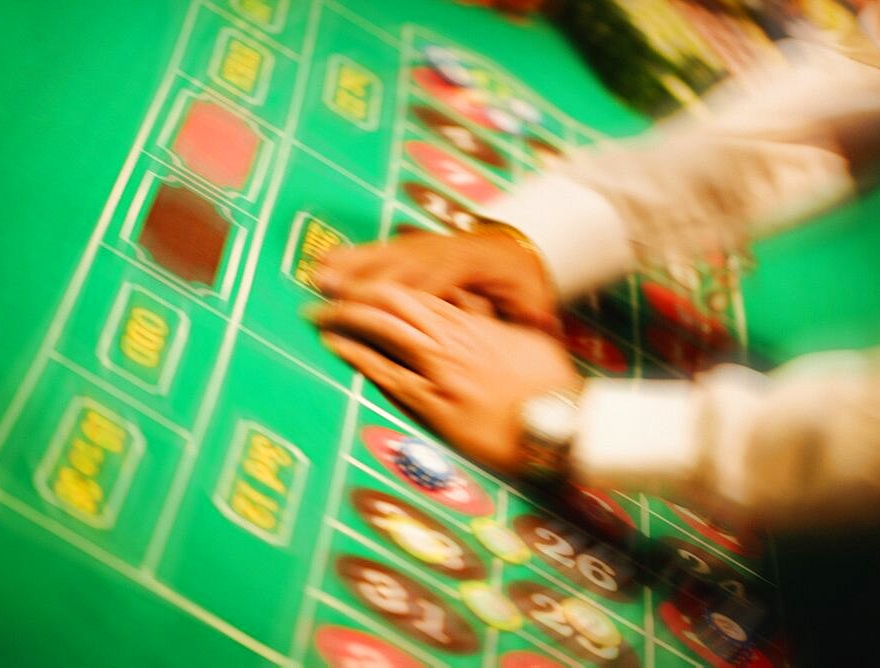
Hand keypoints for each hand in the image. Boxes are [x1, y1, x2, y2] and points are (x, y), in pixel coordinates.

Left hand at [309, 283, 580, 473]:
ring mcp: (443, 371)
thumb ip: (492, 323)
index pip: (418, 293)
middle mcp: (453, 341)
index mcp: (474, 324)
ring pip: (385, 330)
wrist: (562, 425)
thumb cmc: (549, 387)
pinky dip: (358, 356)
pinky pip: (388, 374)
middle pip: (393, 304)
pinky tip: (335, 346)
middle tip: (322, 291)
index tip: (356, 280)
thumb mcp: (525, 342)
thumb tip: (470, 307)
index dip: (381, 284)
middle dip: (354, 295)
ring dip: (347, 318)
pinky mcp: (437, 405)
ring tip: (317, 314)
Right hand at [314, 228, 559, 333]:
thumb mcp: (533, 303)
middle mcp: (446, 250)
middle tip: (327, 291)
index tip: (374, 306)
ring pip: (386, 254)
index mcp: (475, 266)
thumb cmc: (525, 286)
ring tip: (318, 274)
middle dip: (363, 278)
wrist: (524, 248)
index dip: (401, 293)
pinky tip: (328, 258)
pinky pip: (382, 248)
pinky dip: (354, 254)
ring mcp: (429, 245)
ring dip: (351, 265)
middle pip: (399, 265)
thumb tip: (541, 330)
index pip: (433, 281)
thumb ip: (528, 319)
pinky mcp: (416, 245)